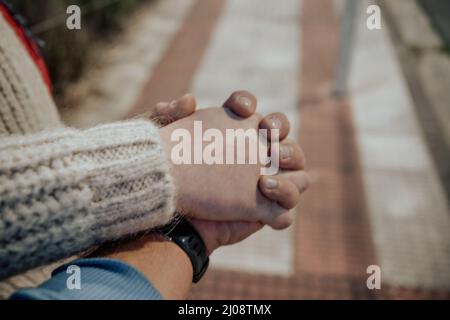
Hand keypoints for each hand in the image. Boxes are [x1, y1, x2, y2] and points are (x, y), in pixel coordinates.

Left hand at [159, 96, 307, 230]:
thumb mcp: (160, 140)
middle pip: (282, 136)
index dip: (247, 103)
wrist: (170, 211)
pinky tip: (264, 193)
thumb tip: (189, 100)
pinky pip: (286, 207)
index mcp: (232, 133)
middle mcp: (253, 155)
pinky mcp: (265, 211)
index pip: (248, 109)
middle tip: (267, 134)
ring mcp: (264, 183)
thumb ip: (170, 115)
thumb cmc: (169, 175)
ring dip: (290, 162)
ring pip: (296, 169)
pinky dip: (284, 197)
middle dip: (280, 129)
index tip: (239, 108)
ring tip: (268, 164)